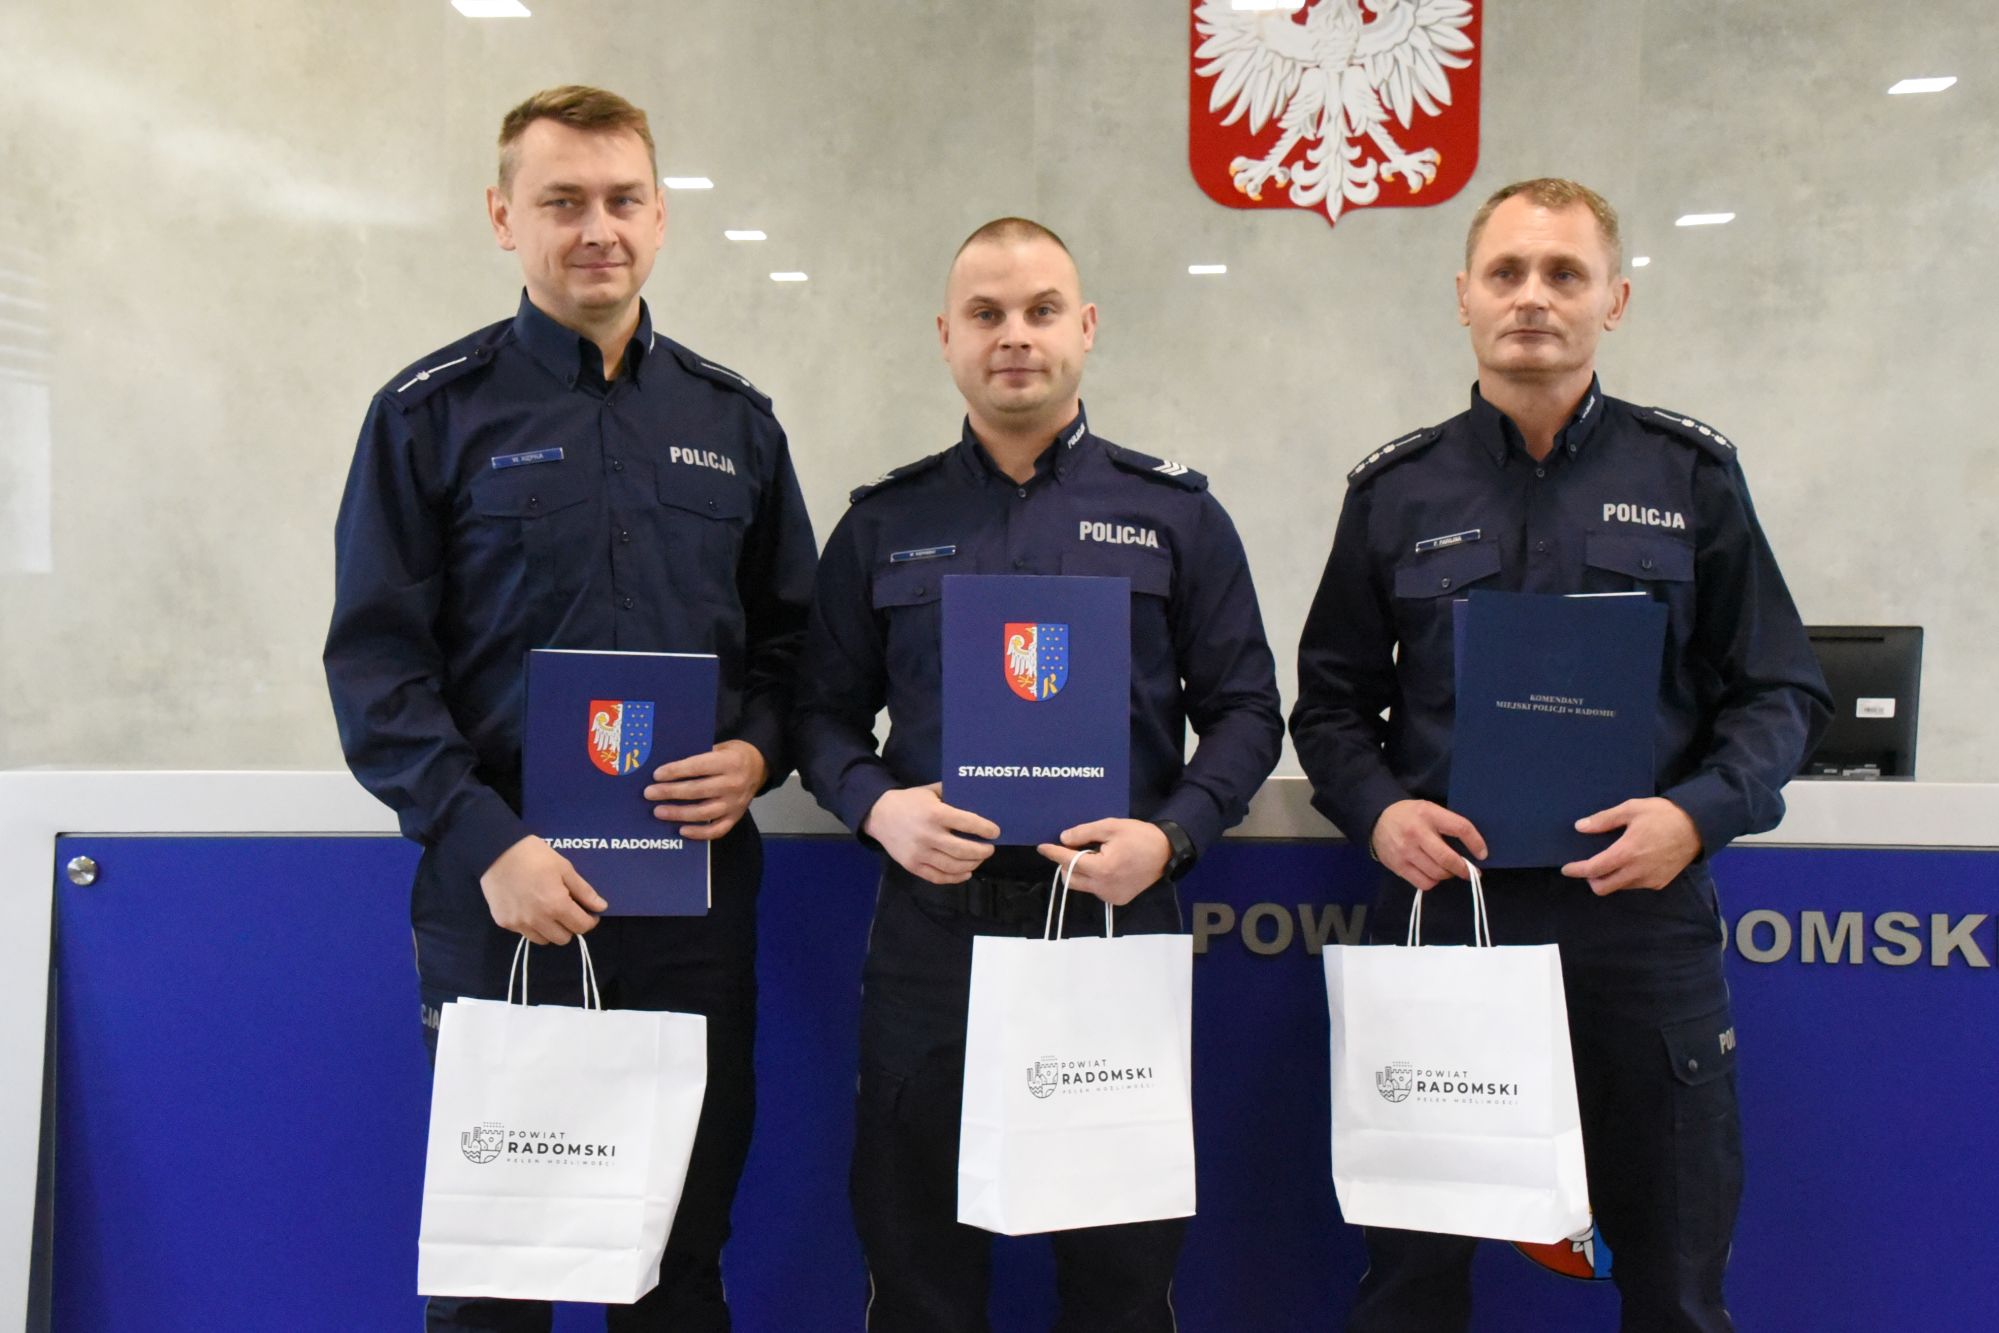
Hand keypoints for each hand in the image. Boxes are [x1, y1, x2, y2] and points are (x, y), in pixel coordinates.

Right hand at [478, 835, 606, 945]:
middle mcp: (538, 920)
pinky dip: (532, 926)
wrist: (497, 851)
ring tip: (548, 911)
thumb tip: (600, 907)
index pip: (581, 927)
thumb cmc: (535, 856)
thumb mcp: (565, 868)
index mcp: (556, 905)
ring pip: (543, 940)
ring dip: (551, 930)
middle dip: (570, 927)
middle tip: (567, 910)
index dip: (590, 921)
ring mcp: (519, 923)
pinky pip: (524, 933)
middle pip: (563, 938)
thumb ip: (584, 891)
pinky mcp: (504, 922)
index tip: (589, 913)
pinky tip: (530, 908)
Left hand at [644, 740, 766, 841]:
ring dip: (678, 813)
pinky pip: (717, 830)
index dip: (676, 771)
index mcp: (730, 762)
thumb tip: (668, 768)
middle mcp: (734, 784)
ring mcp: (735, 804)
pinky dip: (699, 833)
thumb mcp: (720, 747)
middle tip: (650, 793)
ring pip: (704, 812)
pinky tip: (682, 830)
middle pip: (697, 790)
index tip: (656, 775)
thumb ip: (699, 756)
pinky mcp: (736, 817)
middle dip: (670, 792)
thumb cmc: (733, 755)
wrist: (760, 767)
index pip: (698, 767)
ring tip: (658, 811)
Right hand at [863, 784, 998, 883]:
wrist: (879, 815)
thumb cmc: (910, 801)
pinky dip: (955, 878)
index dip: (985, 829)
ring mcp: (920, 853)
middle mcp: (928, 835)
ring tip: (978, 859)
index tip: (995, 832)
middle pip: (963, 850)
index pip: (967, 823)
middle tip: (990, 848)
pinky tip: (965, 872)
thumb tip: (977, 800)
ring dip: (972, 864)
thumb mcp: (931, 791)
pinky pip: (938, 877)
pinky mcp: (913, 866)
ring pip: (953, 866)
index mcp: (935, 814)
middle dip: (982, 851)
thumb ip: (952, 794)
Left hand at [1037, 818, 1169, 906]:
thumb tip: (1064, 839)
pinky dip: (1093, 878)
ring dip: (1080, 871)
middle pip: (1071, 878)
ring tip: (1095, 855)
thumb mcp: (1111, 826)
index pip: (1069, 861)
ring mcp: (1111, 897)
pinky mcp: (1118, 900)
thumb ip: (1084, 833)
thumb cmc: (1139, 836)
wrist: (1167, 852)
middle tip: (1074, 848)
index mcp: (1102, 869)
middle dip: (1066, 863)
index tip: (1042, 847)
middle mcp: (1104, 887)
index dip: (1054, 853)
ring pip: (1082, 885)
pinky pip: (1096, 889)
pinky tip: (1107, 866)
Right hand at [1369, 799, 1487, 891]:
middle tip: (1470, 871)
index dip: (1476, 843)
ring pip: (1437, 873)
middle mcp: (1416, 833)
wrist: (1377, 818)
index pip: (1460, 828)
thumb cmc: (1411, 815)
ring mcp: (1405, 851)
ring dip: (1448, 875)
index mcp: (1429, 814)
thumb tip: (1473, 849)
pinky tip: (1432, 874)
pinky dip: (1433, 881)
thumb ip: (1448, 825)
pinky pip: (1423, 883)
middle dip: (1463, 868)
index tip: (1482, 854)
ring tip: (1448, 870)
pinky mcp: (1398, 866)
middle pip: (1448, 858)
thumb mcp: (1430, 810)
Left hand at [1561, 798, 1701, 893]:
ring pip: (1620, 887)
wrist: (1698, 826)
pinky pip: (1635, 886)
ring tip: (1612, 861)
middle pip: (1604, 887)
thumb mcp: (1631, 809)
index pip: (1594, 869)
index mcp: (1627, 852)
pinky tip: (1630, 863)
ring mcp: (1650, 880)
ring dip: (1610, 879)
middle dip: (1591, 879)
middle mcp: (1637, 872)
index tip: (1567, 869)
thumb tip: (1580, 827)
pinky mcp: (1660, 883)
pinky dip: (1626, 878)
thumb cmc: (1662, 814)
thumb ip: (1604, 820)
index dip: (1577, 870)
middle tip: (1590, 865)